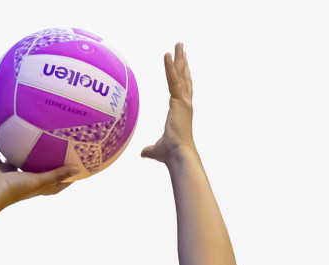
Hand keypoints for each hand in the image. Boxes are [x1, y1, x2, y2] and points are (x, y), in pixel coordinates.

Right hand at [0, 137, 80, 206]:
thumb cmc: (14, 189)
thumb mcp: (39, 181)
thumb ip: (57, 174)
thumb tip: (77, 170)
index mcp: (34, 186)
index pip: (53, 185)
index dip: (64, 180)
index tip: (75, 171)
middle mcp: (22, 179)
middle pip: (35, 170)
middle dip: (43, 162)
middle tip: (54, 148)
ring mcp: (7, 172)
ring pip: (15, 159)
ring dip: (18, 150)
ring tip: (25, 136)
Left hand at [140, 43, 195, 165]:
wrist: (178, 154)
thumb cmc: (171, 153)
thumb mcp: (157, 149)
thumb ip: (150, 149)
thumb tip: (143, 153)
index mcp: (181, 111)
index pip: (182, 89)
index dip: (183, 76)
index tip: (183, 65)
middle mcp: (185, 104)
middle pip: (184, 78)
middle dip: (183, 62)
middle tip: (182, 48)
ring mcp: (183, 101)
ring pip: (181, 75)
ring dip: (179, 58)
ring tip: (178, 44)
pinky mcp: (179, 101)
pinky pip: (173, 80)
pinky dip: (169, 68)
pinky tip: (167, 55)